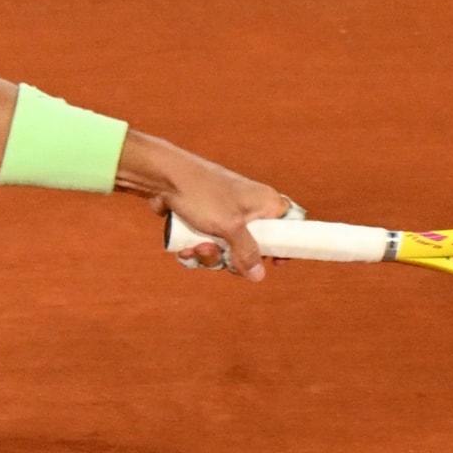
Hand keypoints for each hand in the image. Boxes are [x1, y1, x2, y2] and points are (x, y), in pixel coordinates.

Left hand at [147, 152, 297, 282]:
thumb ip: (247, 252)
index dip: (285, 246)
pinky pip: (207, 245)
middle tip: (221, 254)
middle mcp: (249, 209)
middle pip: (254, 248)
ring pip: (227, 250)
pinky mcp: (204, 221)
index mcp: (265, 203)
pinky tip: (184, 249)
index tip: (275, 261)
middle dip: (232, 259)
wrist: (162, 176)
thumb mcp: (230, 227)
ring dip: (209, 256)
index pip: (290, 226)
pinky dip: (196, 251)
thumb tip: (259, 275)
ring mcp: (225, 216)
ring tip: (195, 247)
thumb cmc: (201, 194)